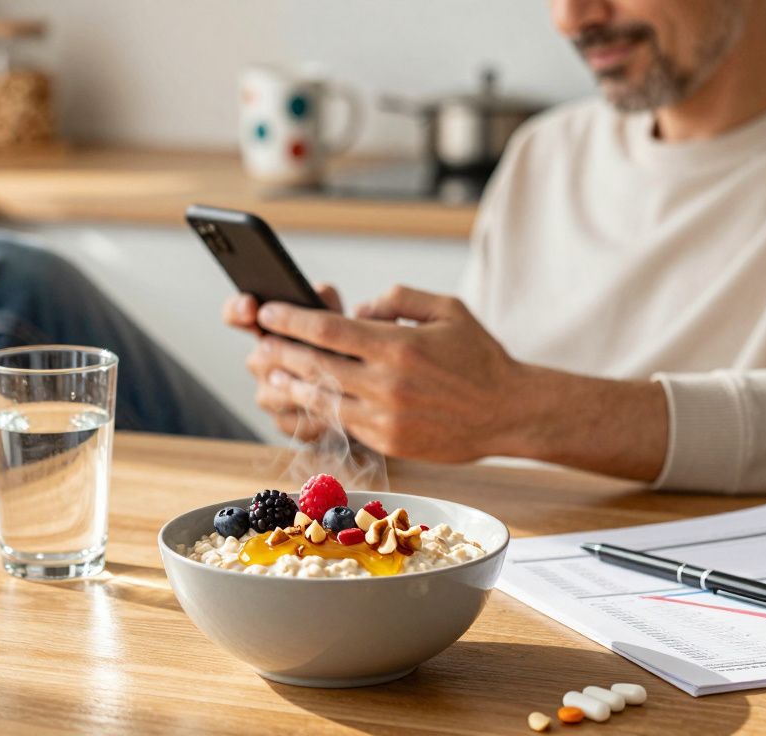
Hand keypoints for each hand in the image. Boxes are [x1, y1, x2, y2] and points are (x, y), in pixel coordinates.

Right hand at [223, 284, 343, 439]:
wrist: (364, 392)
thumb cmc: (345, 347)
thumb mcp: (339, 319)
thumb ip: (327, 303)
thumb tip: (319, 293)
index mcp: (269, 330)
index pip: (236, 315)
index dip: (237, 310)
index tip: (251, 306)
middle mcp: (262, 361)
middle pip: (258, 359)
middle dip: (286, 357)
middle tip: (312, 354)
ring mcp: (269, 393)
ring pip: (271, 393)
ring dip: (301, 389)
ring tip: (332, 384)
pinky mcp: (283, 422)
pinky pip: (289, 422)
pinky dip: (312, 418)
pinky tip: (335, 412)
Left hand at [254, 285, 531, 460]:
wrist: (508, 412)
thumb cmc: (479, 356)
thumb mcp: (447, 309)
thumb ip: (398, 299)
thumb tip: (359, 310)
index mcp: (399, 345)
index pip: (328, 330)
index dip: (291, 320)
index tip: (268, 311)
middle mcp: (388, 384)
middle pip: (315, 365)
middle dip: (279, 352)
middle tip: (257, 342)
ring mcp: (386, 417)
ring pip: (322, 400)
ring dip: (290, 385)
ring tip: (269, 373)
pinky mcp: (388, 442)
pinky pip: (342, 423)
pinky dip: (318, 409)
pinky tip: (305, 399)